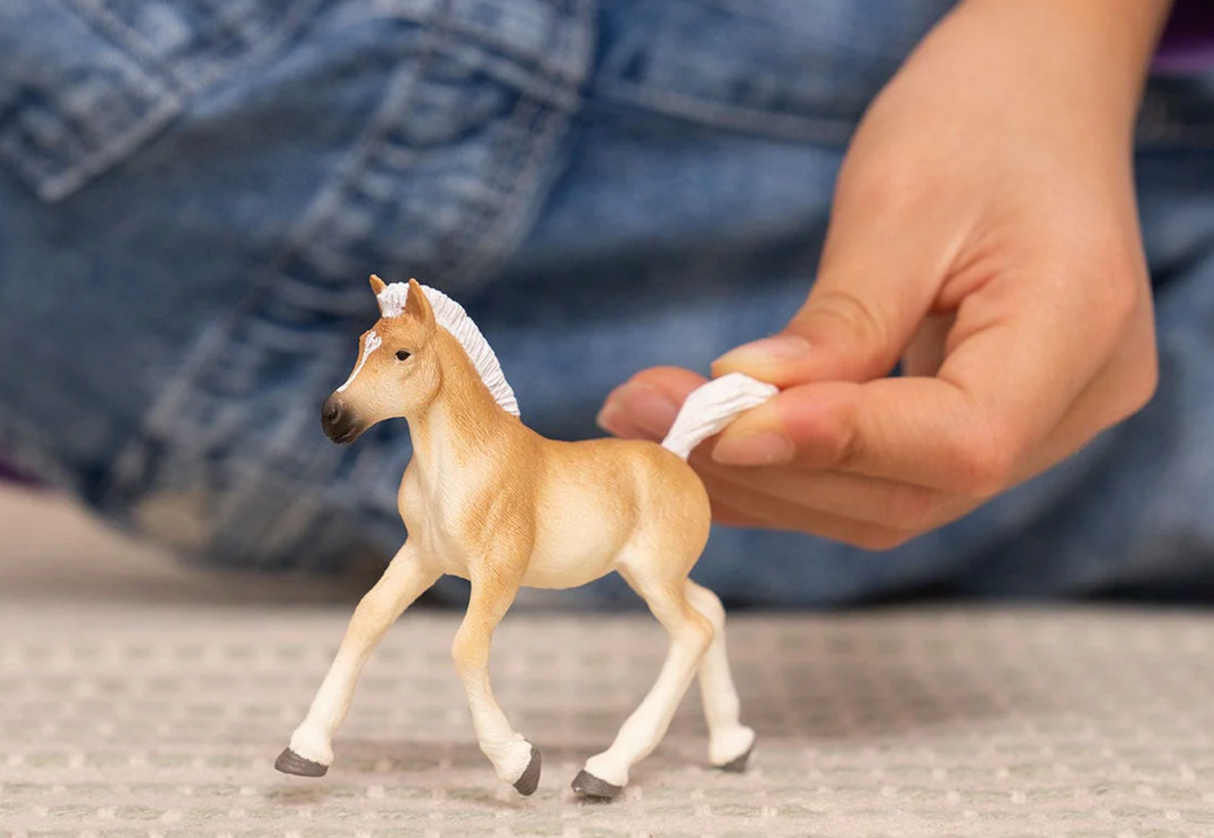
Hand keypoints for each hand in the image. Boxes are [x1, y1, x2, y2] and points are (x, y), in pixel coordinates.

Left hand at [597, 0, 1169, 547]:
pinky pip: (884, 480)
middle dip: (769, 470)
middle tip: (646, 419)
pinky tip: (704, 455)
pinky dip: (790, 476)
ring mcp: (1037, 428)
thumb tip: (746, 411)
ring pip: (889, 502)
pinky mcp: (986, 428)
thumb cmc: (978, 120)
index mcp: (1080, 330)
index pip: (966, 439)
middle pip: (913, 493)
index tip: (720, 425)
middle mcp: (1074, 404)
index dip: (838, 446)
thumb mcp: (902, 202)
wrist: (1034, 101)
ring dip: (762, 481)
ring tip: (651, 428)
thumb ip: (841, 323)